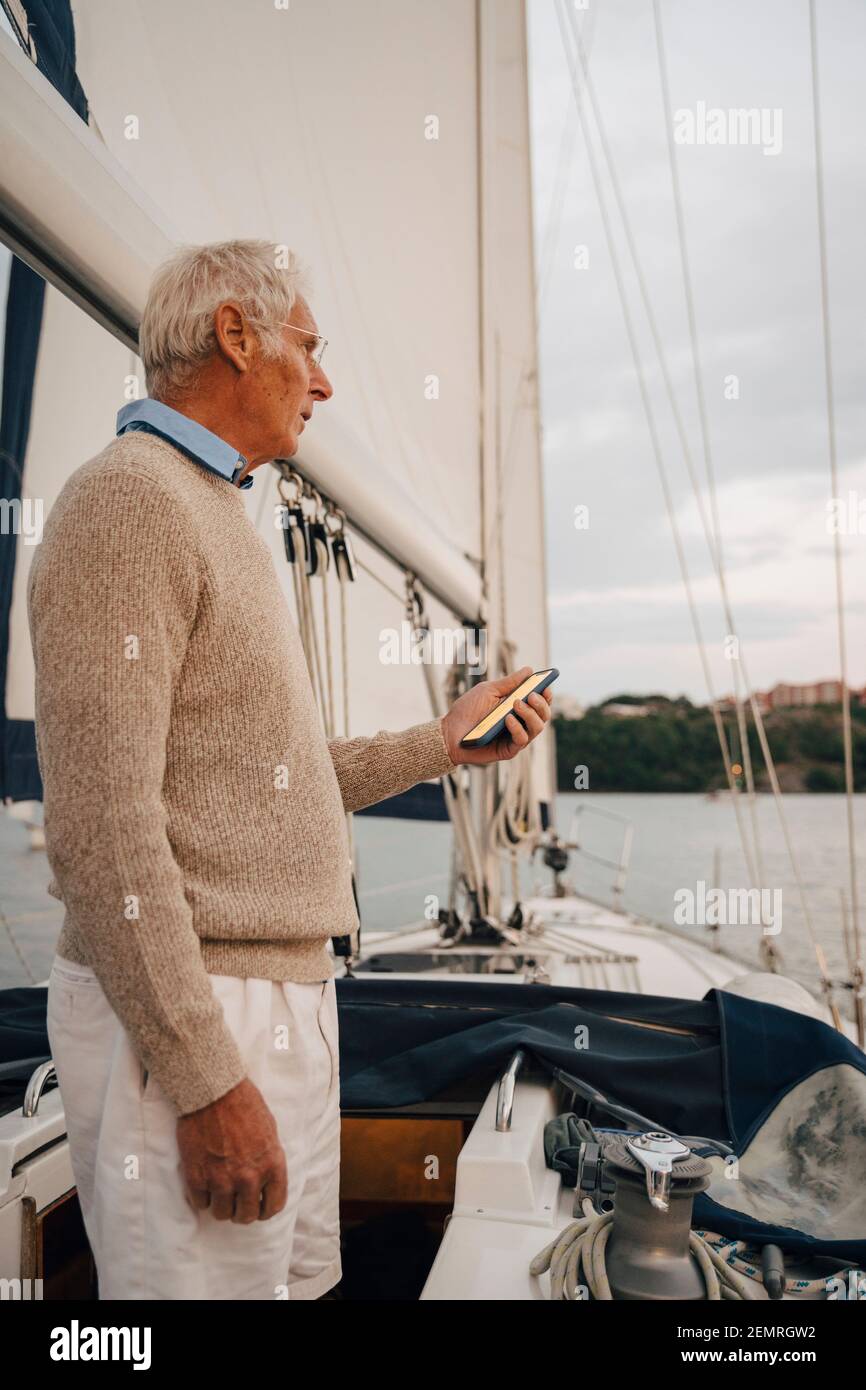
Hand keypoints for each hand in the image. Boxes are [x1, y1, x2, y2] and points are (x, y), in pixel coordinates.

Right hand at [176, 1077, 287, 1222]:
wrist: (214, 1090)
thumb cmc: (244, 1104)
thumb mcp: (270, 1130)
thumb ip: (268, 1159)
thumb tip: (265, 1179)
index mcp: (272, 1166)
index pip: (273, 1206)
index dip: (265, 1209)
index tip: (257, 1205)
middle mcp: (249, 1178)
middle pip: (247, 1216)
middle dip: (241, 1210)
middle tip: (235, 1200)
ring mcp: (222, 1180)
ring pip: (222, 1214)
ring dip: (220, 1205)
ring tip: (218, 1190)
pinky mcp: (197, 1177)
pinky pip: (200, 1204)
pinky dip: (201, 1196)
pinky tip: (203, 1181)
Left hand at [441, 665, 553, 765]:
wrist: (449, 731)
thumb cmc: (467, 710)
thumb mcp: (488, 691)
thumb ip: (509, 682)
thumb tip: (529, 670)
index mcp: (517, 708)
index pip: (539, 703)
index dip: (546, 695)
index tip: (545, 686)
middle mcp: (520, 723)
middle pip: (543, 715)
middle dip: (541, 704)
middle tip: (531, 695)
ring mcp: (515, 737)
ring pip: (537, 728)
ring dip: (530, 714)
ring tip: (516, 704)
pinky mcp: (508, 750)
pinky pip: (522, 740)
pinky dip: (518, 728)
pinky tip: (508, 719)